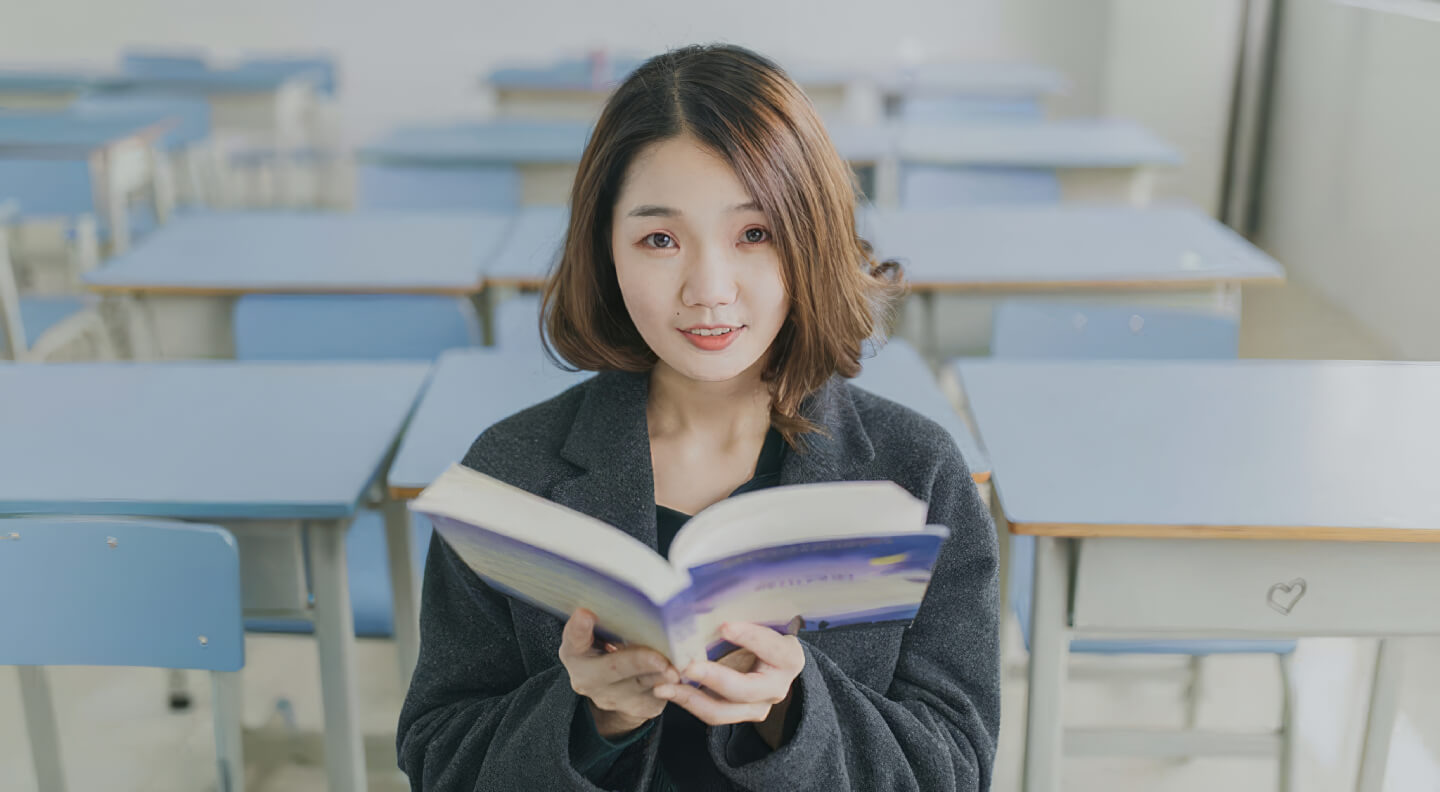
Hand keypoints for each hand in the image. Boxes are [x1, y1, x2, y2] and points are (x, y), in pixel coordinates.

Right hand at [559, 608, 678, 738]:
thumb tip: (630, 591)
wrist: (614, 688)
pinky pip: (659, 696)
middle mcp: (589, 679)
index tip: (585, 614)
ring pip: (643, 684)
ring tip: (678, 669)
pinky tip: (685, 674)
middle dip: (639, 662)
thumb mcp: (597, 633)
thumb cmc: (607, 648)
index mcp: (575, 653)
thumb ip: (605, 619)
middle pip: (615, 668)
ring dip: (662, 675)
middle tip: (659, 659)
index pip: (574, 639)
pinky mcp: (640, 708)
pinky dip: (674, 684)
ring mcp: (614, 698)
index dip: (579, 628)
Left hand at [653, 622, 805, 747]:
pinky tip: (668, 690)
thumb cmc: (763, 632)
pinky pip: (712, 714)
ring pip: (723, 710)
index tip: (724, 626)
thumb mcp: (762, 622)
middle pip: (745, 689)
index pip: (772, 647)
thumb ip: (744, 615)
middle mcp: (777, 686)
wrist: (771, 660)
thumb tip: (711, 593)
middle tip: (687, 666)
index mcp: (788, 657)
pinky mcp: (739, 715)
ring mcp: (759, 706)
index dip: (750, 637)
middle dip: (713, 677)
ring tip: (664, 686)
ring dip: (690, 698)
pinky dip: (688, 701)